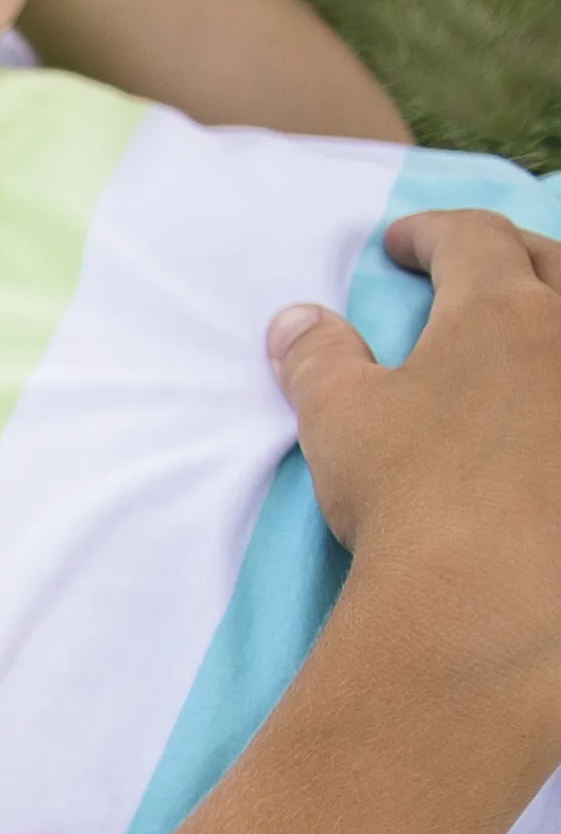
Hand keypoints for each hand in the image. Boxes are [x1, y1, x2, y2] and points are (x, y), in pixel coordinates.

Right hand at [273, 210, 560, 721]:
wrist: (498, 600)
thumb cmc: (413, 496)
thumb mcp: (341, 420)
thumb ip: (319, 359)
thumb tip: (298, 320)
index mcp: (499, 309)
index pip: (471, 239)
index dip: (431, 234)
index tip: (401, 246)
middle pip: (554, 262)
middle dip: (512, 255)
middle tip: (474, 272)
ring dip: (555, 314)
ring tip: (531, 335)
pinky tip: (548, 415)